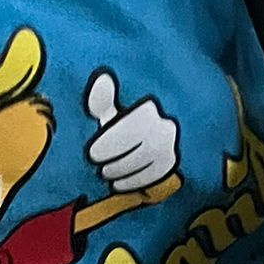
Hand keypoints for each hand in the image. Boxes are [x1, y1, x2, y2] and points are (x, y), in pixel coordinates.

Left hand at [85, 71, 179, 191]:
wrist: (149, 127)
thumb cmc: (123, 115)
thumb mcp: (113, 104)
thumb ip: (104, 97)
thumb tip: (102, 80)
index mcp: (147, 109)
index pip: (126, 132)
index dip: (107, 147)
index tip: (92, 155)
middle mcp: (164, 128)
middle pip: (137, 152)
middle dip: (115, 163)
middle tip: (98, 168)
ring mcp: (170, 147)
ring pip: (145, 165)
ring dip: (123, 173)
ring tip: (106, 175)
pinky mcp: (171, 162)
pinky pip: (153, 176)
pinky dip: (133, 181)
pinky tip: (118, 184)